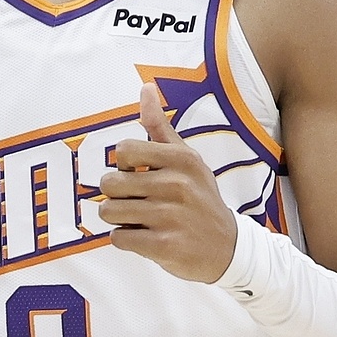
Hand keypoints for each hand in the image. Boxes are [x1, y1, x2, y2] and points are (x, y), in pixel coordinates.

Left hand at [98, 85, 238, 283]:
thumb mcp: (186, 159)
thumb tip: (146, 88)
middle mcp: (177, 184)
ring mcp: (170, 217)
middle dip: (117, 195)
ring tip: (142, 220)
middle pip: (109, 183)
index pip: (123, 149)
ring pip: (109, 211)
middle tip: (138, 201)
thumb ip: (160, 126)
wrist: (227, 248)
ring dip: (119, 218)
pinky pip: (118, 238)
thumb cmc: (199, 198)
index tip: (139, 174)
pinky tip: (147, 237)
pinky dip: (126, 239)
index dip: (123, 164)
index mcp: (181, 159)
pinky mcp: (164, 246)